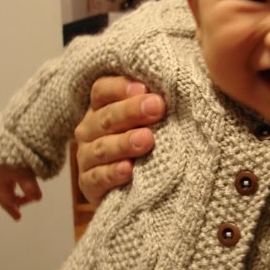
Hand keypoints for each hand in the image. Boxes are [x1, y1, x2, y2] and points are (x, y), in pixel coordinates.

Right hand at [0, 163, 41, 220]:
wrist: (6, 139)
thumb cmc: (13, 160)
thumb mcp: (23, 175)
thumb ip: (30, 187)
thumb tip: (38, 199)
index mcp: (0, 183)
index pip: (5, 201)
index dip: (12, 210)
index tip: (18, 218)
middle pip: (4, 195)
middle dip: (12, 203)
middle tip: (18, 212)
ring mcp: (1, 169)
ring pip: (7, 186)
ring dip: (15, 194)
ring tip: (23, 197)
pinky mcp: (7, 162)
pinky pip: (10, 178)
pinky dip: (16, 184)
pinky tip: (23, 181)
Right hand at [74, 76, 165, 206]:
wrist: (141, 189)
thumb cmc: (151, 145)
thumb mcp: (153, 121)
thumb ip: (157, 102)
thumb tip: (182, 79)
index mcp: (102, 107)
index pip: (102, 90)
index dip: (120, 87)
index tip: (146, 88)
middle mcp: (90, 129)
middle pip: (105, 116)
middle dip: (131, 111)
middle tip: (157, 108)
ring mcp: (87, 157)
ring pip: (101, 147)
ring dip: (124, 142)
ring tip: (147, 140)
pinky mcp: (89, 184)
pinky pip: (97, 177)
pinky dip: (112, 173)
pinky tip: (128, 170)